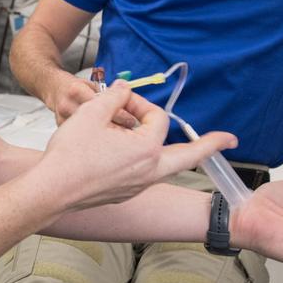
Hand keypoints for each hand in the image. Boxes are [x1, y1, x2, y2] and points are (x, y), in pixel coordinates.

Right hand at [34, 82, 236, 210]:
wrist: (51, 190)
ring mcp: (137, 186)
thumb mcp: (91, 113)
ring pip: (169, 167)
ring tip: (200, 149)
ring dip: (180, 154)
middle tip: (231, 140)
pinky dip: (149, 162)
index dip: (139, 103)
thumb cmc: (69, 154)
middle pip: (189, 155)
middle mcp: (148, 171)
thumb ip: (113, 96)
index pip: (157, 118)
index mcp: (145, 149)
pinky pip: (146, 176)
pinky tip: (138, 157)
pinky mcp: (124, 194)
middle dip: (211, 145)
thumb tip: (123, 88)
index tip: (119, 99)